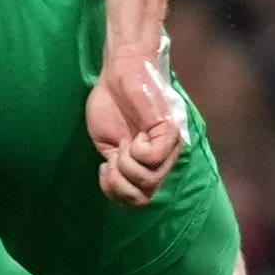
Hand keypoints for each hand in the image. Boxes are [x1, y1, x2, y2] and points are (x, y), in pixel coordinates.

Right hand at [86, 45, 191, 209]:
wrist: (118, 73)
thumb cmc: (112, 105)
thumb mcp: (109, 146)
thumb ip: (119, 170)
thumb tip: (122, 191)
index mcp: (147, 165)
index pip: (138, 200)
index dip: (115, 193)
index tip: (105, 168)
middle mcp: (162, 160)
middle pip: (143, 198)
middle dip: (118, 185)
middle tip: (112, 160)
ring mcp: (168, 147)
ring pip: (148, 180)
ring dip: (126, 166)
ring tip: (123, 145)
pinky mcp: (169, 131)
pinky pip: (153, 157)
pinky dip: (136, 151)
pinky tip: (135, 135)